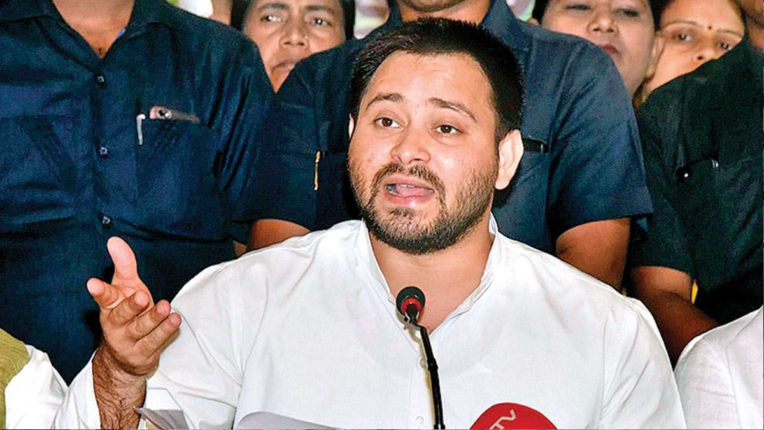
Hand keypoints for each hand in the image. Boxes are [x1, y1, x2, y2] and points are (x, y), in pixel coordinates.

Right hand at [88, 237, 180, 376]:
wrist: (125, 357)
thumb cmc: (127, 314)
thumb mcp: (125, 287)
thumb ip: (123, 265)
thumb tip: (114, 241)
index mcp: (110, 306)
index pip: (104, 297)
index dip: (99, 290)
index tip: (92, 283)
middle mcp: (116, 324)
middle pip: (121, 315)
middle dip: (131, 306)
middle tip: (141, 296)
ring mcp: (128, 341)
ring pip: (141, 328)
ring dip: (154, 318)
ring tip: (165, 307)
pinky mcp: (142, 354)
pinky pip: (155, 341)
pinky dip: (165, 330)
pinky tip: (174, 320)